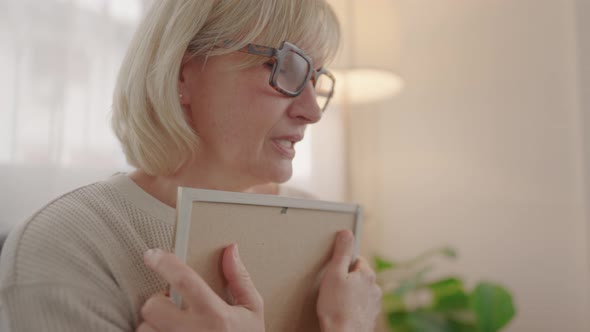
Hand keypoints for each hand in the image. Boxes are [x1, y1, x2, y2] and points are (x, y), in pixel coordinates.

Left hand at [136, 245, 264, 331]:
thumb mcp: (252, 311)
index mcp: (215, 315)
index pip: (183, 280)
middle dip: (158, 303)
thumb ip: (240, 279)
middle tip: (171, 307)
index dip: (164, 263)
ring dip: (153, 327)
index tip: (152, 255)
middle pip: (152, 306)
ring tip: (172, 329)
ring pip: (144, 329)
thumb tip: (231, 249)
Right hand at [317, 230, 382, 331]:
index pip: (356, 259)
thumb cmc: (336, 307)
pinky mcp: (370, 316)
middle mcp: (375, 288)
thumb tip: (346, 233)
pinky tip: (342, 311)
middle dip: (347, 279)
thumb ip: (341, 252)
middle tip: (332, 288)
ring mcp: (374, 303)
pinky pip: (360, 305)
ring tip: (336, 301)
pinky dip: (353, 306)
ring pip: (360, 291)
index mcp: (367, 274)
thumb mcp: (334, 274)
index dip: (343, 265)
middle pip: (359, 275)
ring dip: (351, 293)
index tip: (335, 273)